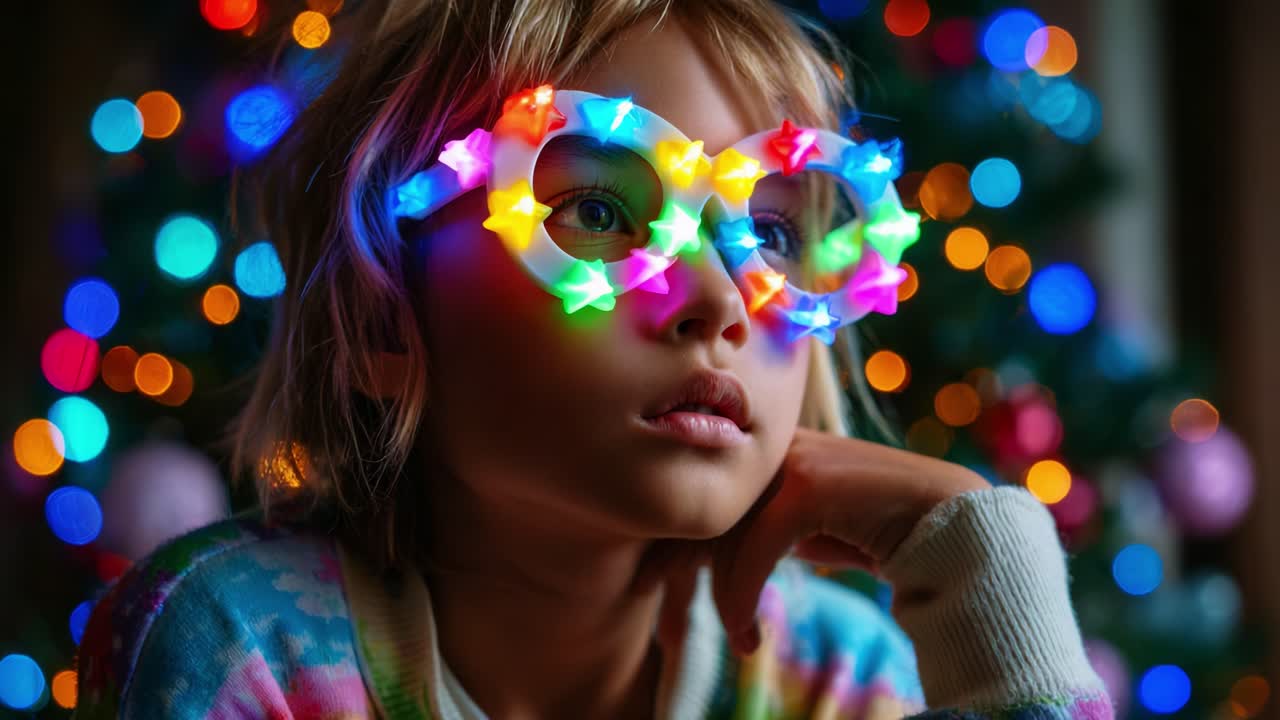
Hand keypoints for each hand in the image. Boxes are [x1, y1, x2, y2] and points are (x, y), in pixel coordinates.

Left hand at [638, 427, 989, 656]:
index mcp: (767, 449)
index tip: (650, 575)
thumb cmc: (875, 527)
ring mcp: (790, 461)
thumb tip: (707, 559)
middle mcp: (772, 446)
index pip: (705, 493)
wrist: (949, 520)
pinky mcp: (808, 486)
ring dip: (725, 598)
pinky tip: (750, 634)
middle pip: (705, 509)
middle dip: (674, 558)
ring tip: (740, 638)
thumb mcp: (806, 529)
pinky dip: (743, 599)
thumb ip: (762, 528)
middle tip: (649, 592)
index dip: (673, 535)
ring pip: (726, 536)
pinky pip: (754, 552)